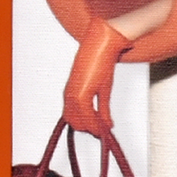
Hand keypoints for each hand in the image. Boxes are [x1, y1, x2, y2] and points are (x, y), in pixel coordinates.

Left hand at [63, 18, 132, 136]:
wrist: (101, 44)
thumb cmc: (100, 62)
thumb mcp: (103, 90)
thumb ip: (103, 109)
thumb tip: (107, 124)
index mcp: (71, 93)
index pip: (73, 118)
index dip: (86, 127)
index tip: (99, 131)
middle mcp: (69, 95)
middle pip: (74, 123)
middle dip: (90, 129)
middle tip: (103, 132)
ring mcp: (73, 95)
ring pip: (79, 121)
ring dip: (93, 128)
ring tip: (105, 130)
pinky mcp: (80, 93)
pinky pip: (85, 115)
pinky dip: (95, 123)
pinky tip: (105, 126)